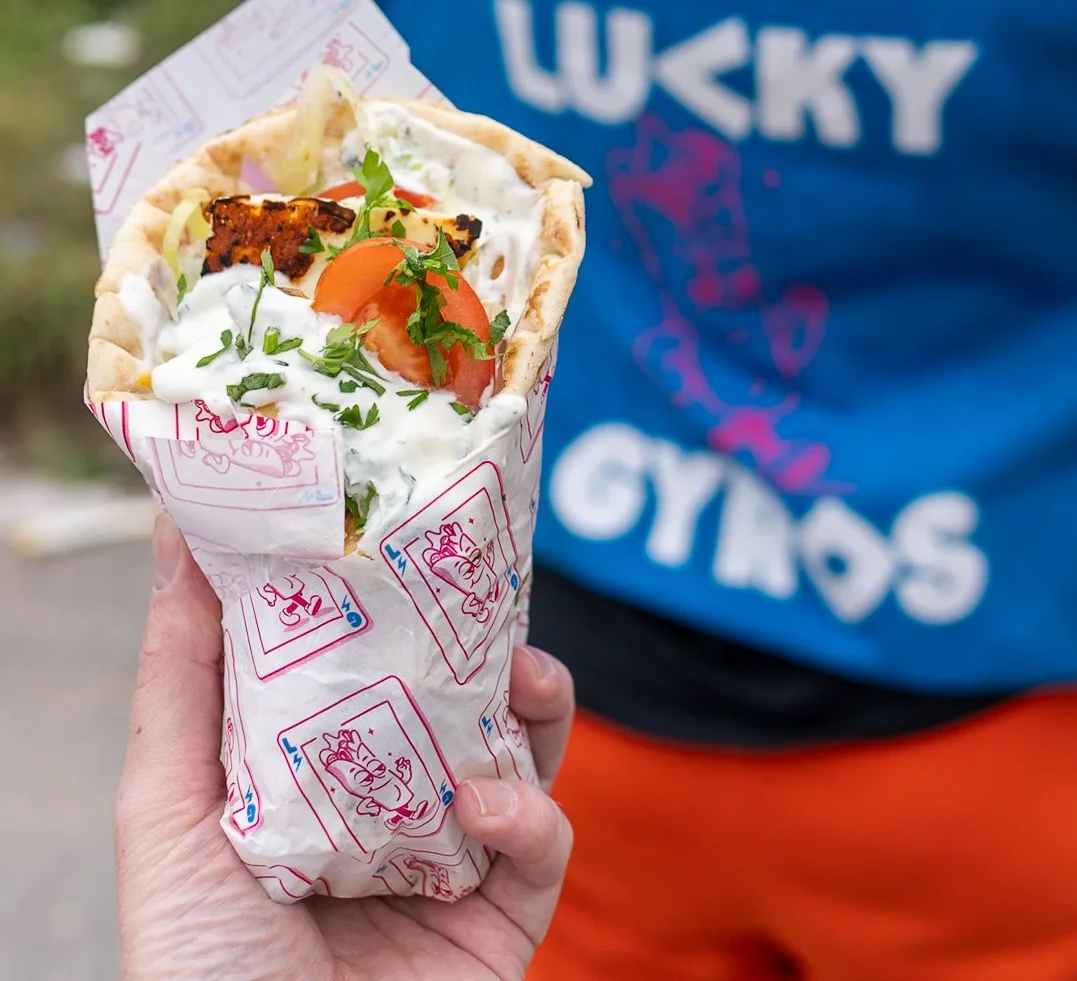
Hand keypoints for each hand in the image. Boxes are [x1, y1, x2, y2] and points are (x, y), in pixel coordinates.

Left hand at [118, 516, 573, 980]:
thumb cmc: (194, 963)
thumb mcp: (164, 807)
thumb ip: (180, 674)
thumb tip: (180, 528)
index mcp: (312, 771)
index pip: (367, 657)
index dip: (392, 588)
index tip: (403, 512)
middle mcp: (388, 806)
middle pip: (460, 692)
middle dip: (484, 629)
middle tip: (487, 575)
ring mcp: (449, 862)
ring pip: (523, 751)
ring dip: (534, 698)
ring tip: (521, 670)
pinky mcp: (499, 921)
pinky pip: (542, 845)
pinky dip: (530, 810)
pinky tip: (489, 801)